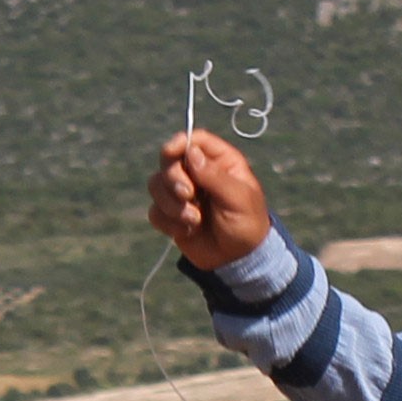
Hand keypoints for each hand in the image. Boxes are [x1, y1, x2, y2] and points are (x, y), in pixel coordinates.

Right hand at [147, 131, 272, 268]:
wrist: (238, 259)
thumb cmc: (246, 224)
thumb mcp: (238, 198)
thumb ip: (214, 175)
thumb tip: (191, 152)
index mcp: (220, 161)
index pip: (194, 140)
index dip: (180, 142)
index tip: (171, 152)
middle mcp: (197, 173)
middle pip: (169, 160)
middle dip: (174, 179)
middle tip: (188, 196)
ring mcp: (182, 194)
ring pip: (156, 185)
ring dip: (171, 205)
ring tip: (194, 221)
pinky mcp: (171, 215)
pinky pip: (155, 211)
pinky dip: (168, 222)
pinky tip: (188, 231)